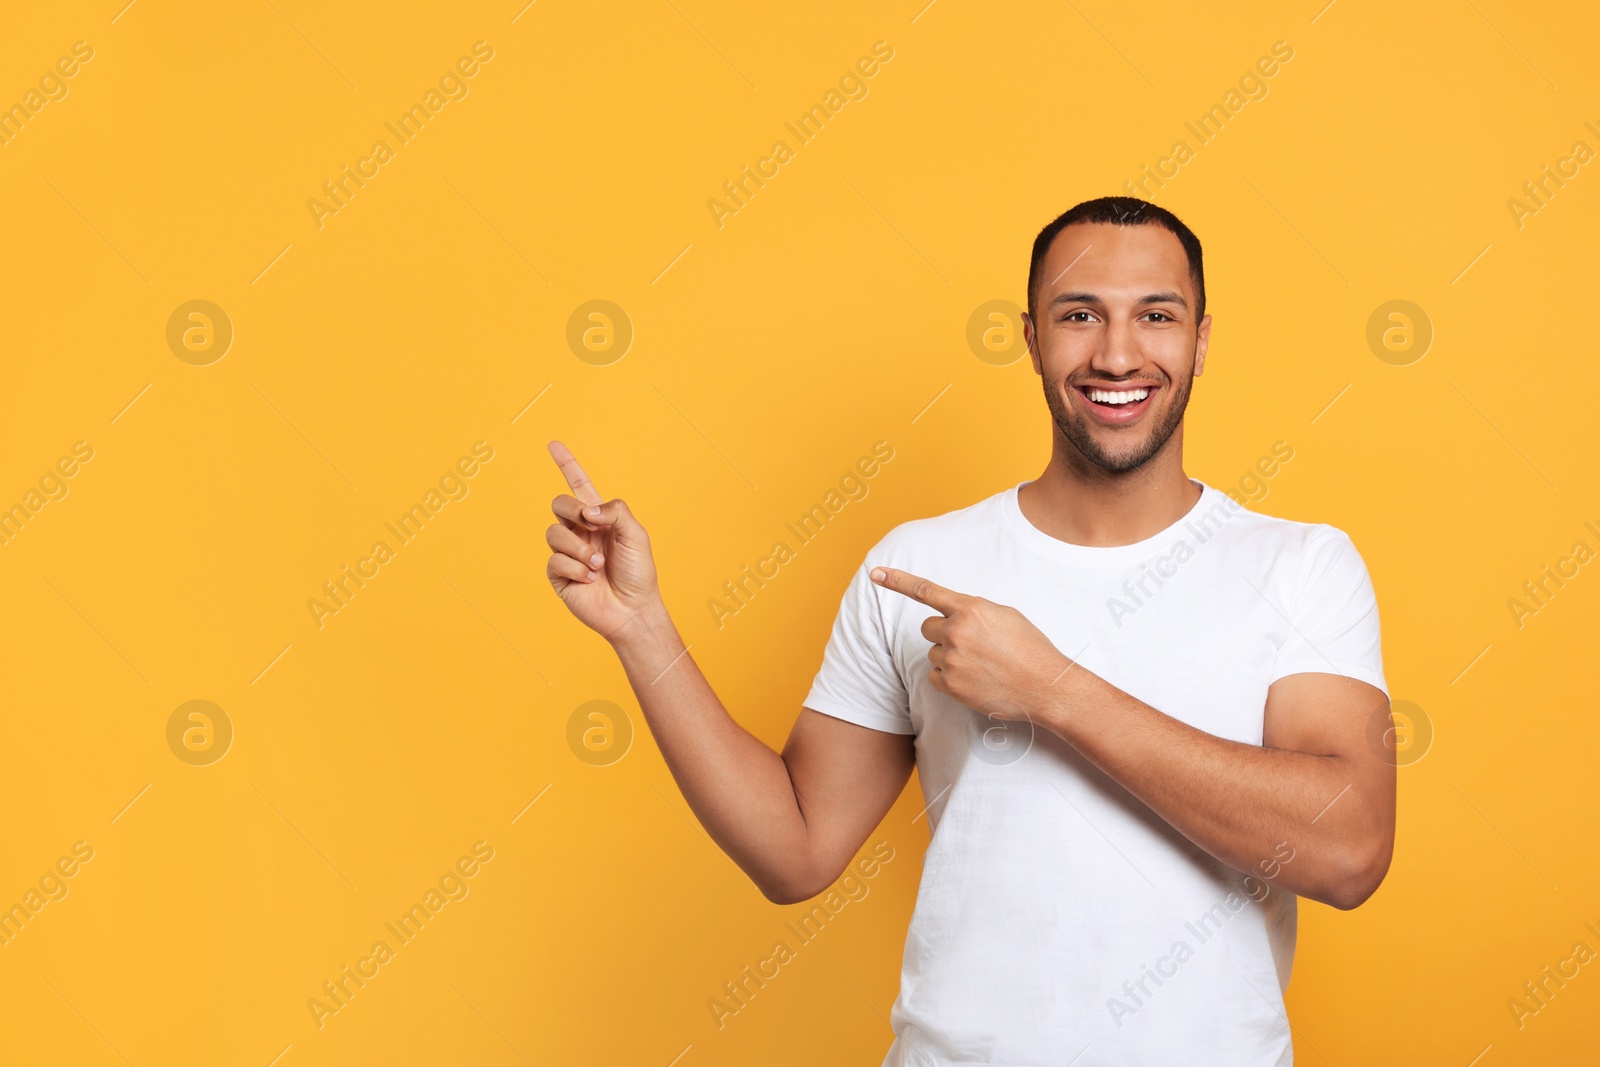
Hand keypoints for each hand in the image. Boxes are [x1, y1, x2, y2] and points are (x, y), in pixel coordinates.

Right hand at [546, 441, 662, 643]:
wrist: (633, 610)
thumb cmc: (638, 572)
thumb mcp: (636, 534)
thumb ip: (614, 510)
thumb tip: (587, 510)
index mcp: (599, 518)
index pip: (578, 485)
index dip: (566, 464)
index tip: (553, 444)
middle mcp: (580, 532)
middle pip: (559, 504)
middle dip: (571, 510)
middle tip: (590, 523)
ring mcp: (567, 553)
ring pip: (553, 533)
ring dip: (579, 547)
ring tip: (598, 564)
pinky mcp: (559, 575)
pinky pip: (554, 561)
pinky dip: (575, 568)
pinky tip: (590, 579)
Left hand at [870, 566, 1074, 722]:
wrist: (1044, 685)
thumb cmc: (1029, 648)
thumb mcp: (1004, 615)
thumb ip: (973, 611)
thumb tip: (955, 615)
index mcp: (970, 609)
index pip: (926, 591)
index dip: (897, 581)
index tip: (875, 574)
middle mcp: (956, 632)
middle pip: (928, 628)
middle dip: (944, 633)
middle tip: (972, 645)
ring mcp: (951, 659)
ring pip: (933, 653)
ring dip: (950, 656)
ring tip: (980, 664)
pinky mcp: (949, 685)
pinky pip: (934, 676)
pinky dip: (948, 678)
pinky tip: (973, 679)